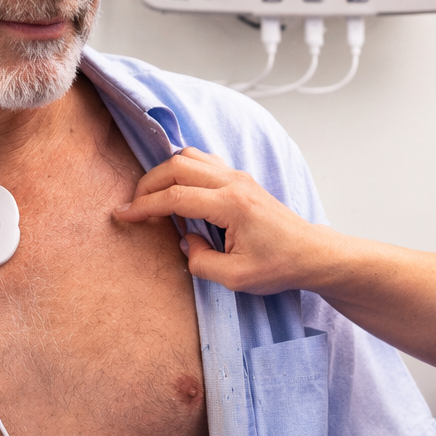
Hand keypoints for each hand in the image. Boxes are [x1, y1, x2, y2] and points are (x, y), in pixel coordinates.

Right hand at [114, 147, 339, 295]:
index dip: (144, 206)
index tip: (124, 215)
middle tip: (135, 205)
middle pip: (177, 166)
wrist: (311, 253)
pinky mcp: (241, 179)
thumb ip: (200, 261)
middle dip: (148, 184)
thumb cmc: (279, 266)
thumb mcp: (235, 277)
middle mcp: (233, 183)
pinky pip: (204, 161)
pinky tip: (178, 189)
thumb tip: (184, 241)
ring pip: (190, 157)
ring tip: (154, 197)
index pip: (175, 197)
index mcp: (231, 205)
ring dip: (166, 173)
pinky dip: (184, 170)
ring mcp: (238, 177)